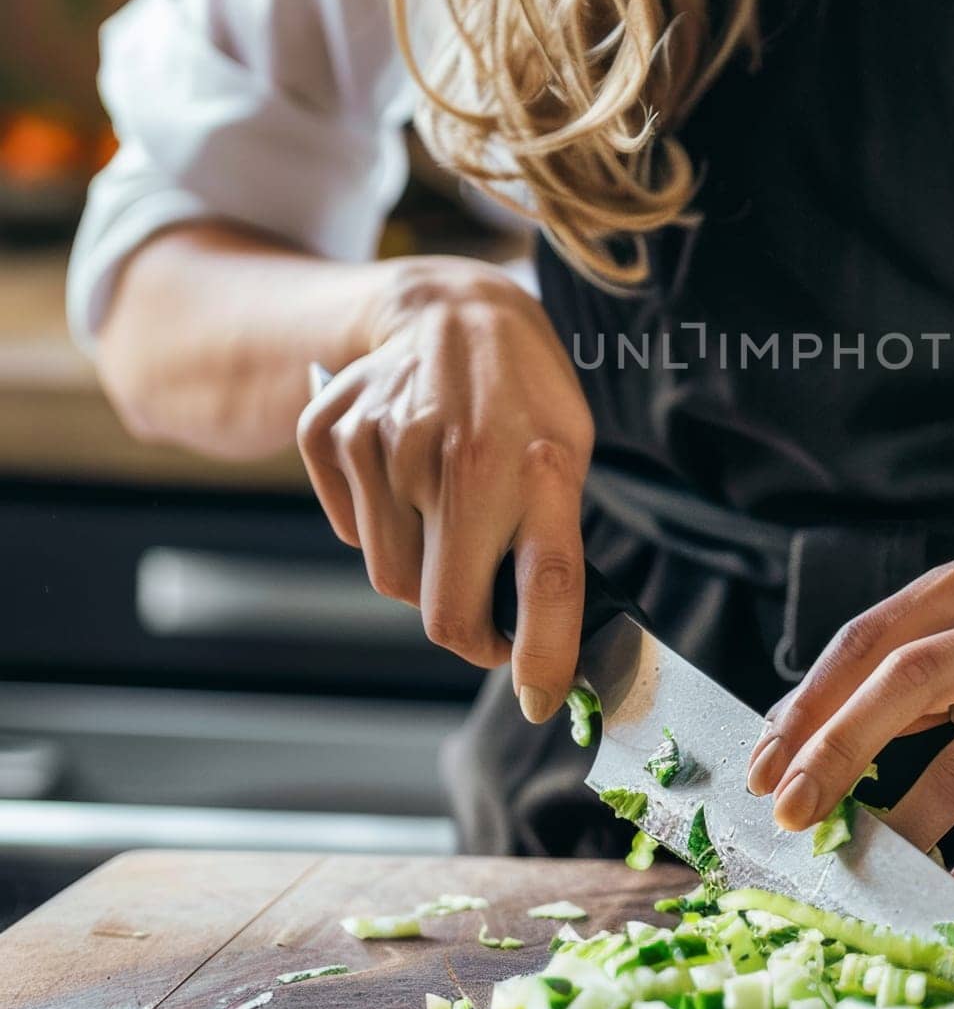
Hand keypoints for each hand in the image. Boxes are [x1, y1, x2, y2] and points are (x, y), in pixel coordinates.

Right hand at [297, 256, 593, 721]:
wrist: (451, 308)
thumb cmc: (523, 394)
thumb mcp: (568, 451)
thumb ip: (554, 537)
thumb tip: (543, 642)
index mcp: (537, 464)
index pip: (548, 581)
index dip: (545, 655)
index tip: (543, 700)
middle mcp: (458, 457)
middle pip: (442, 611)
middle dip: (467, 631)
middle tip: (487, 616)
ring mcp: (383, 444)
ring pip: (389, 579)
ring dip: (422, 572)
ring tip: (450, 511)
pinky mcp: (330, 435)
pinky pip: (351, 534)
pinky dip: (379, 528)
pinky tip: (407, 476)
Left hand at [745, 557, 953, 898]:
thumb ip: (895, 672)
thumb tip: (794, 744)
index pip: (864, 643)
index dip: (806, 707)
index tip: (763, 766)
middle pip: (901, 684)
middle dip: (834, 753)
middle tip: (790, 813)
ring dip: (904, 824)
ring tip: (862, 863)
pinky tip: (949, 890)